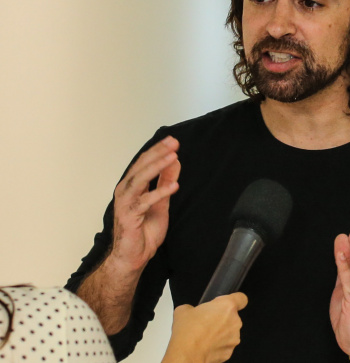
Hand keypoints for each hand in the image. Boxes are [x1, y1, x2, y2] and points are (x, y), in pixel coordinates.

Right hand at [110, 136, 180, 272]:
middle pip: (141, 167)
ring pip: (139, 179)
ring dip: (156, 167)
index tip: (172, 141)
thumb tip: (174, 162)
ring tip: (172, 157)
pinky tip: (173, 186)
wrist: (133, 257)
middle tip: (173, 142)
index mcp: (132, 187)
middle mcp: (125, 192)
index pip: (144, 163)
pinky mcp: (129, 216)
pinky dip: (159, 192)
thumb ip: (165, 182)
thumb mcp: (161, 202)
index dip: (157, 151)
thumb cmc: (143, 232)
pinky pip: (144, 202)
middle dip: (157, 153)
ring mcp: (125, 203)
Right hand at [163, 292, 246, 362]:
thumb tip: (190, 312)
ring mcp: (234, 338)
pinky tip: (205, 346)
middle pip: (232, 317)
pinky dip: (217, 346)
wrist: (187, 353)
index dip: (236, 300)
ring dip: (220, 334)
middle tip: (207, 323)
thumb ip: (192, 308)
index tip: (229, 304)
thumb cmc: (188, 332)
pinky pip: (225, 346)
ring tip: (204, 336)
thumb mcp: (184, 310)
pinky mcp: (229, 352)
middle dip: (222, 320)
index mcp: (227, 306)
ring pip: (229, 333)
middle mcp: (235, 321)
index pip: (241, 299)